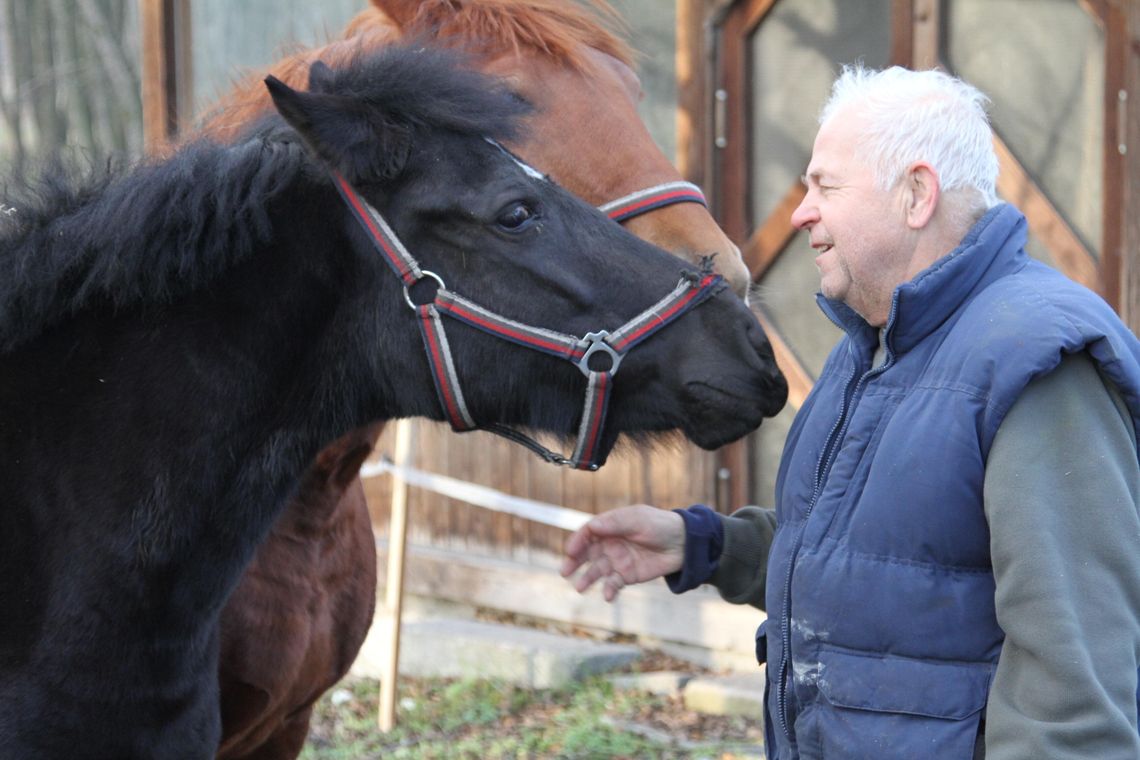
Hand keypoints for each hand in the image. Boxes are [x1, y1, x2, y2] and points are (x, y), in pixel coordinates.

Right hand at [560, 504, 685, 601]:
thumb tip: (592, 526)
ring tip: (579, 588)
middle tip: (565, 571)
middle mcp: (611, 543)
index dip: (577, 542)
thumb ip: (614, 523)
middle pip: (587, 553)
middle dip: (575, 562)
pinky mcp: (628, 575)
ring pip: (597, 570)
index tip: (571, 551)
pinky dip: (608, 590)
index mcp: (611, 526)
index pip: (588, 533)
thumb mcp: (637, 519)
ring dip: (587, 579)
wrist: (683, 544)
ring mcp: (618, 560)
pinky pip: (613, 584)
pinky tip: (607, 595)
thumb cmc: (660, 525)